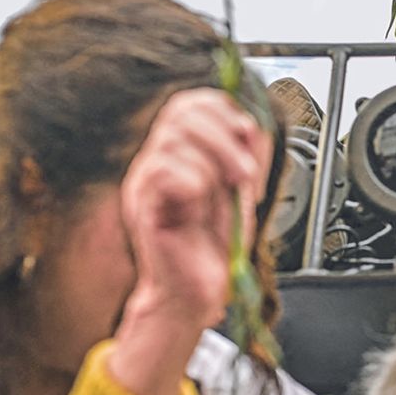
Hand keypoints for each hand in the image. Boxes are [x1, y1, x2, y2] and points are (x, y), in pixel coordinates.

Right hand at [120, 89, 273, 331]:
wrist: (199, 290)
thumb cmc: (215, 243)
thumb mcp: (240, 188)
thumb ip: (245, 154)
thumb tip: (253, 125)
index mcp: (178, 153)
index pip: (190, 104)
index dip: (224, 110)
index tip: (250, 135)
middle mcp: (157, 161)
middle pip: (181, 111)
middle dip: (225, 136)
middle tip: (245, 172)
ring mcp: (145, 181)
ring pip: (174, 138)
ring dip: (214, 161)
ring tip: (226, 192)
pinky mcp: (142, 204)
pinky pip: (164, 170)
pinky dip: (194, 182)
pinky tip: (199, 205)